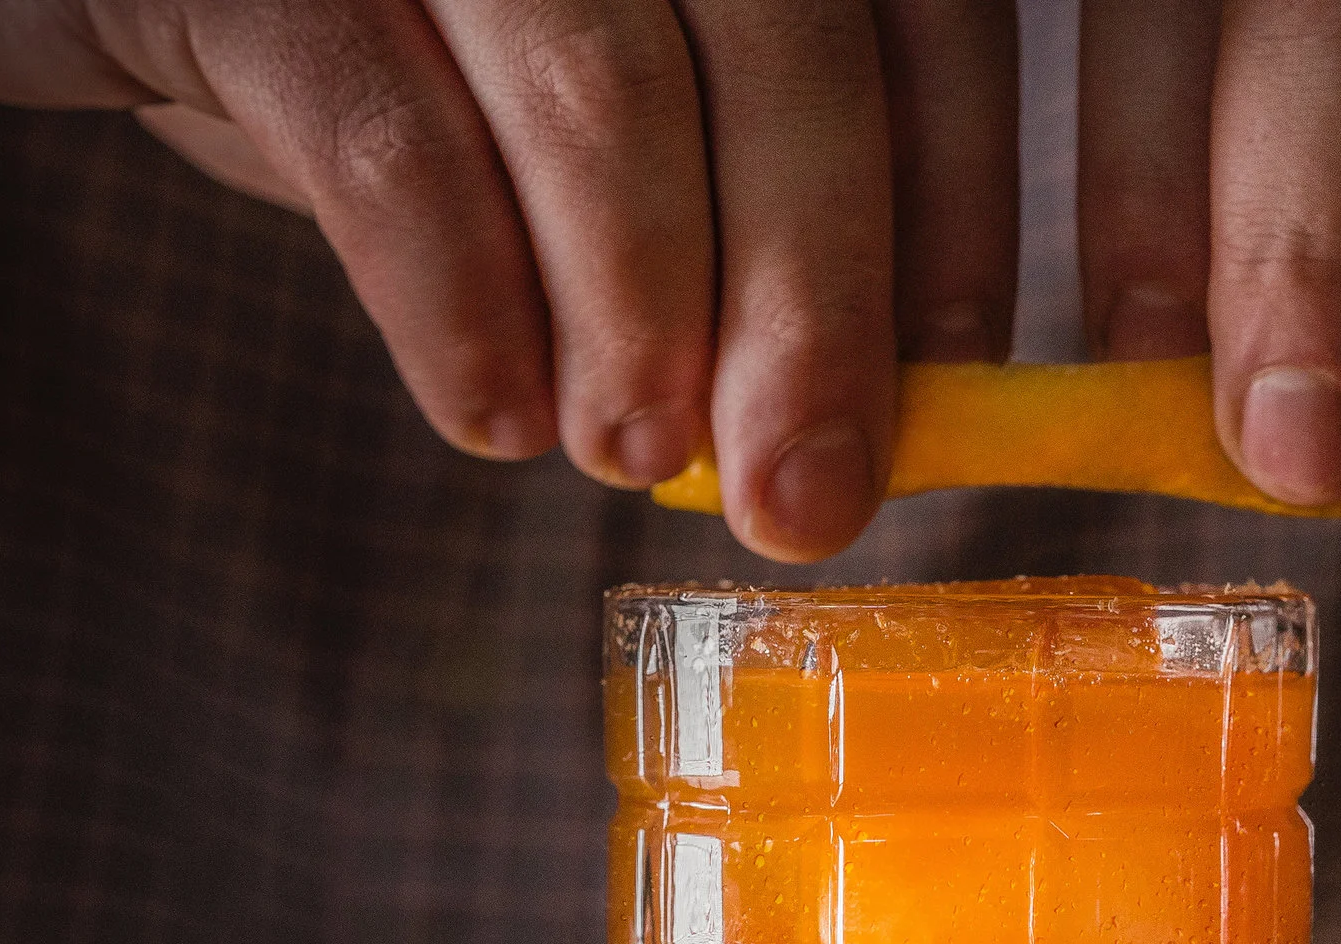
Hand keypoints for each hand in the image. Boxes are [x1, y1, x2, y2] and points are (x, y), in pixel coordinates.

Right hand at [0, 0, 1023, 562]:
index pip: (905, 4)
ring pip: (600, 77)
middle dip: (820, 292)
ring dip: (646, 302)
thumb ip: (696, 215)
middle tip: (814, 498)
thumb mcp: (558, 108)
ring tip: (639, 460)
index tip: (973, 374)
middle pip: (782, 40)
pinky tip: (494, 420)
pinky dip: (457, 296)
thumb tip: (826, 426)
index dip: (960, 191)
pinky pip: (379, 130)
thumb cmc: (368, 40)